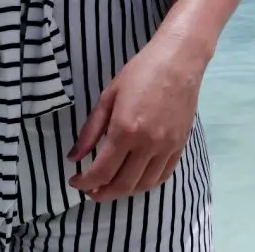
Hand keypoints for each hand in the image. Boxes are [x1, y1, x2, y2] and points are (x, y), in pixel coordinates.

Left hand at [67, 39, 204, 201]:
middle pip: (122, 185)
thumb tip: (74, 157)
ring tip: (110, 186)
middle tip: (89, 189)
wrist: (179, 61)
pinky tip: (135, 179)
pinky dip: (146, 184)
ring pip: (143, 185)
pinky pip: (163, 176)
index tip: (75, 180)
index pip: (101, 172)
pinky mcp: (180, 145)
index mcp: (125, 130)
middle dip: (101, 193)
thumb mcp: (108, 96)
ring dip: (123, 192)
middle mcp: (147, 144)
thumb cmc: (141, 72)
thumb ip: (90, 130)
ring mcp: (167, 146)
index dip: (84, 183)